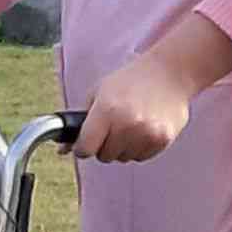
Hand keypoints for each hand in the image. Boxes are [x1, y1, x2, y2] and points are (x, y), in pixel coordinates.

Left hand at [72, 19, 231, 165]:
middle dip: (104, 145)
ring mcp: (146, 133)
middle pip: (104, 156)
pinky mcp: (162, 140)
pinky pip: (142, 158)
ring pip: (123, 158)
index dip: (83, 147)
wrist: (170, 72)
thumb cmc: (131, 80)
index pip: (85, 149)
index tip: (86, 142)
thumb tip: (61, 150)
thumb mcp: (99, 92)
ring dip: (123, 147)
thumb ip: (80, 121)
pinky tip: (144, 128)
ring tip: (131, 125)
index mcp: (106, 110)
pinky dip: (140, 148)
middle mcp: (126, 124)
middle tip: (113, 127)